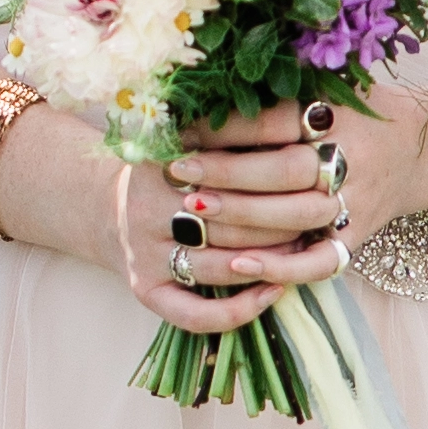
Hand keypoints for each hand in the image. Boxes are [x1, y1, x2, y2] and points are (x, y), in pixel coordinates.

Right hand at [115, 105, 351, 335]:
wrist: (106, 207)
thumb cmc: (172, 166)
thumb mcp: (190, 132)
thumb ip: (238, 125)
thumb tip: (314, 114)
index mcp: (158, 155)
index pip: (226, 155)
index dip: (274, 158)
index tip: (314, 151)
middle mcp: (144, 203)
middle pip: (227, 217)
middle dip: (280, 215)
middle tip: (321, 208)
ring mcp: (142, 250)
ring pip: (219, 265)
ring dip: (269, 260)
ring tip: (303, 246)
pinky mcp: (144, 287)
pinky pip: (194, 314)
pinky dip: (237, 310)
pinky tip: (273, 292)